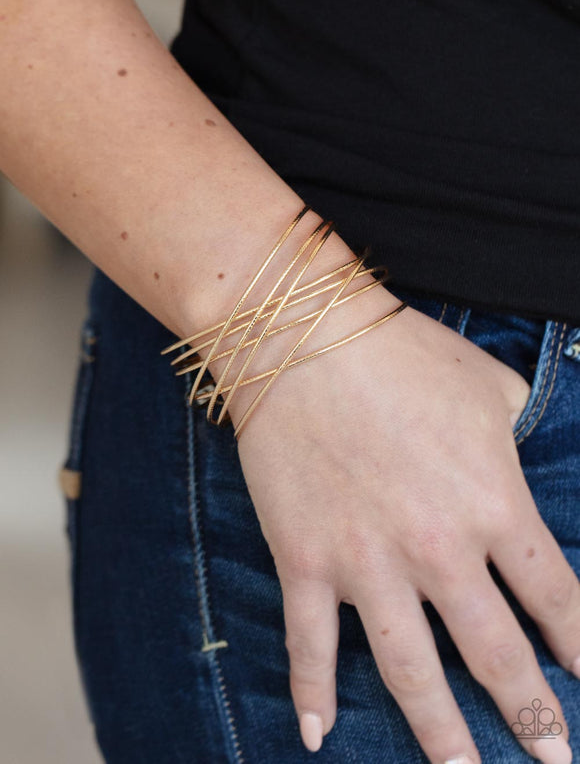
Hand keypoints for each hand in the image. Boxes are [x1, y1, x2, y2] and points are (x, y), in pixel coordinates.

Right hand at [225, 282, 578, 763]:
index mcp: (494, 505)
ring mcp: (367, 564)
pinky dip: (312, 694)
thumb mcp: (489, 387)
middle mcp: (438, 550)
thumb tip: (518, 461)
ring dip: (442, 736)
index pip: (557, 600)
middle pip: (497, 656)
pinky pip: (310, 645)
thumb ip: (517, 436)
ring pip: (412, 673)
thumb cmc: (404, 354)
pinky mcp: (306, 560)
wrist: (304, 339)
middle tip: (554, 760)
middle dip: (533, 717)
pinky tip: (317, 736)